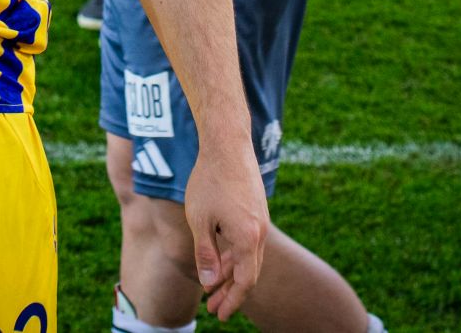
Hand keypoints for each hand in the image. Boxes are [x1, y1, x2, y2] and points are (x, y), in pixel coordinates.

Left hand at [184, 151, 270, 319]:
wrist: (228, 145)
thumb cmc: (209, 181)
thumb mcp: (200, 221)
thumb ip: (205, 254)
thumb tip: (209, 284)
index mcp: (248, 239)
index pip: (244, 281)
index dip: (232, 301)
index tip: (220, 315)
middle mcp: (260, 233)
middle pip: (248, 273)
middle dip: (230, 292)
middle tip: (214, 308)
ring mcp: (260, 222)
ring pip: (247, 258)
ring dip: (230, 274)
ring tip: (212, 290)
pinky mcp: (256, 212)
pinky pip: (246, 243)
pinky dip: (233, 255)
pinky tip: (219, 261)